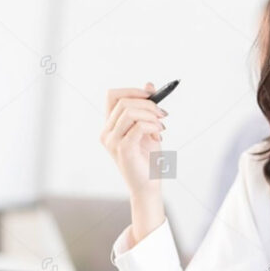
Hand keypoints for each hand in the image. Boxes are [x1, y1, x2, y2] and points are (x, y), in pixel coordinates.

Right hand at [99, 82, 166, 197]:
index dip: (131, 91)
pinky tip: (159, 135)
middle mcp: (107, 132)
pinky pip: (138, 126)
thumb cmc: (147, 159)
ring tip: (161, 128)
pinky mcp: (123, 149)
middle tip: (162, 115)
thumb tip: (148, 85)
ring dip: (151, 115)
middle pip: (123, 102)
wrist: (148, 185)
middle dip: (148, 104)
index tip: (150, 95)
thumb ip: (146, 108)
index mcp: (110, 125)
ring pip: (130, 112)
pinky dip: (152, 126)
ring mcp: (113, 141)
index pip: (112, 96)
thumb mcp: (148, 128)